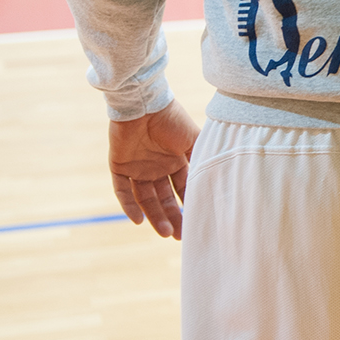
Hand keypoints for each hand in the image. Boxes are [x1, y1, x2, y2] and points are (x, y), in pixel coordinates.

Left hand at [108, 99, 198, 239]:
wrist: (144, 103)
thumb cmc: (172, 118)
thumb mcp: (194, 140)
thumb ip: (202, 159)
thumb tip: (220, 180)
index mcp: (176, 161)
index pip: (183, 189)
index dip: (189, 205)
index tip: (198, 222)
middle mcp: (157, 167)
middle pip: (164, 198)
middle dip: (172, 217)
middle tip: (180, 237)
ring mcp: (138, 168)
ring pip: (146, 198)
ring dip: (155, 216)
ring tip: (165, 233)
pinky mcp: (119, 166)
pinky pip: (122, 190)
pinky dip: (129, 206)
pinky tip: (139, 221)